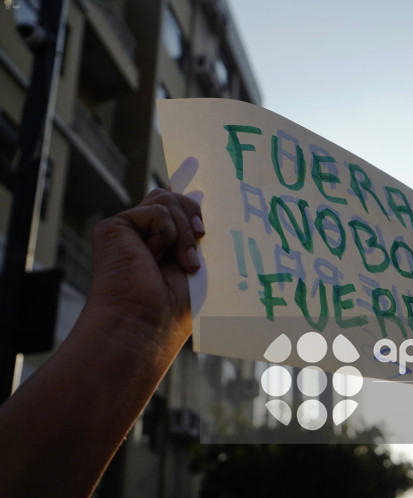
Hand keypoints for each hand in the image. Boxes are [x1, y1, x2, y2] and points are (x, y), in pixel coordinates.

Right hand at [87, 188, 203, 357]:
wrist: (148, 324)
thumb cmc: (177, 307)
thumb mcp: (199, 262)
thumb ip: (197, 231)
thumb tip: (200, 193)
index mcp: (163, 244)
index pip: (175, 206)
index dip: (185, 186)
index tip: (195, 161)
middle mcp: (144, 234)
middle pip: (174, 197)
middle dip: (195, 215)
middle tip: (201, 243)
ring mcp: (129, 229)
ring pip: (167, 200)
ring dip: (185, 234)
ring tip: (183, 264)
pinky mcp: (114, 227)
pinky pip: (157, 211)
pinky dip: (166, 235)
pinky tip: (154, 259)